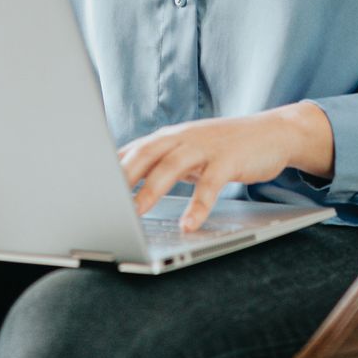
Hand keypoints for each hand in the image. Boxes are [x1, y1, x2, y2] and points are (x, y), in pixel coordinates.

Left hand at [117, 104, 331, 231]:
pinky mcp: (228, 160)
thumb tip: (121, 181)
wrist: (273, 132)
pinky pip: (210, 185)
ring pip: (170, 167)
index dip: (105, 170)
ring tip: (136, 214)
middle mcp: (180, 138)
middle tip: (101, 202)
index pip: (129, 152)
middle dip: (120, 178)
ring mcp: (204, 147)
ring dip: (151, 191)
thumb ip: (158, 163)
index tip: (85, 189)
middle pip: (143, 155)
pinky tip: (190, 224)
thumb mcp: (186, 151)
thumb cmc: (223, 146)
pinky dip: (199, 206)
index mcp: (166, 138)